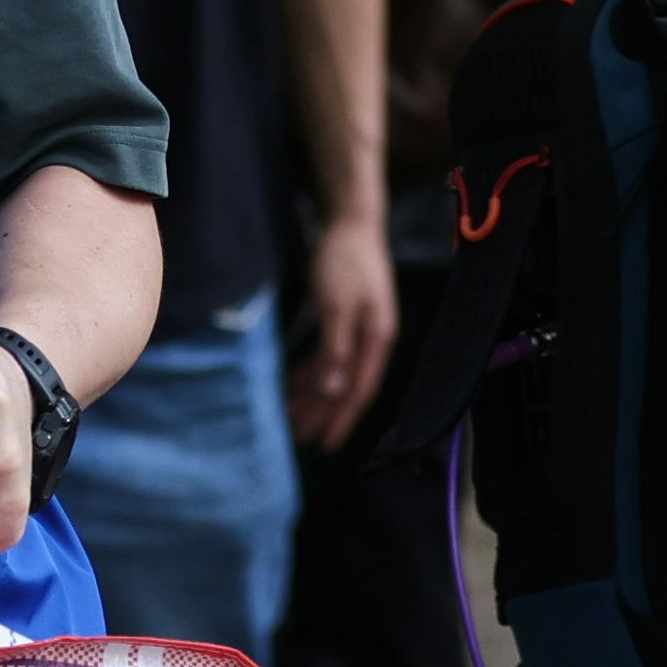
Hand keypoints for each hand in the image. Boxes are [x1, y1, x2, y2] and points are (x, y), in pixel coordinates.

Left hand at [289, 210, 397, 452]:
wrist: (352, 222)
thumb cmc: (344, 261)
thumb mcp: (336, 308)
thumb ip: (335, 350)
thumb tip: (334, 391)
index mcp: (375, 340)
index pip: (358, 391)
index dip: (341, 419)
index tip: (325, 444)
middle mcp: (371, 340)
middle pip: (346, 387)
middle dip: (323, 413)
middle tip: (300, 438)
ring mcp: (360, 330)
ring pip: (336, 373)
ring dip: (314, 395)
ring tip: (290, 415)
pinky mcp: (346, 319)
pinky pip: (329, 355)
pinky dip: (312, 372)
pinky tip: (295, 384)